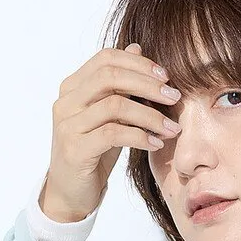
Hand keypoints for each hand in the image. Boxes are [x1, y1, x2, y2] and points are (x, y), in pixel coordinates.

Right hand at [42, 42, 181, 221]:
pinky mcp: (75, 149)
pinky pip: (113, 134)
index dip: (138, 63)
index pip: (106, 59)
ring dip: (150, 115)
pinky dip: (139, 137)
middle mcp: (66, 101)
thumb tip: (137, 47)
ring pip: (115, 105)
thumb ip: (119, 85)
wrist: (71, 193)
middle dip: (147, 84)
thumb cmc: (93, 152)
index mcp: (73, 87)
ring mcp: (68, 125)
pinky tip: (156, 144)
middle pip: (110, 76)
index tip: (166, 76)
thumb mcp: (109, 116)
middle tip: (174, 97)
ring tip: (172, 127)